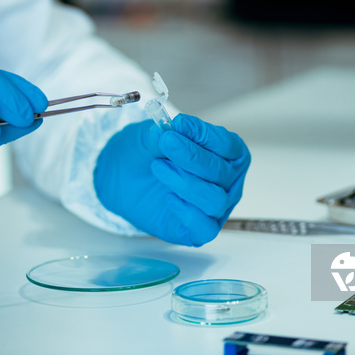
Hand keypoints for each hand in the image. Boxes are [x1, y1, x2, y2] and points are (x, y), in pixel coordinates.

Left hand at [94, 114, 250, 245]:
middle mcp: (228, 182)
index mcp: (228, 155)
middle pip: (222, 172)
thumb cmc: (148, 153)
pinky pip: (205, 228)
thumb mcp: (152, 136)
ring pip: (215, 200)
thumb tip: (174, 130)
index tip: (179, 124)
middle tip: (166, 143)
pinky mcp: (199, 230)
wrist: (125, 177)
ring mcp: (216, 208)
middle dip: (191, 156)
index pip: (229, 145)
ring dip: (185, 182)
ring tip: (159, 167)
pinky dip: (186, 212)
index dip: (205, 134)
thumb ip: (165, 133)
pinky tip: (168, 197)